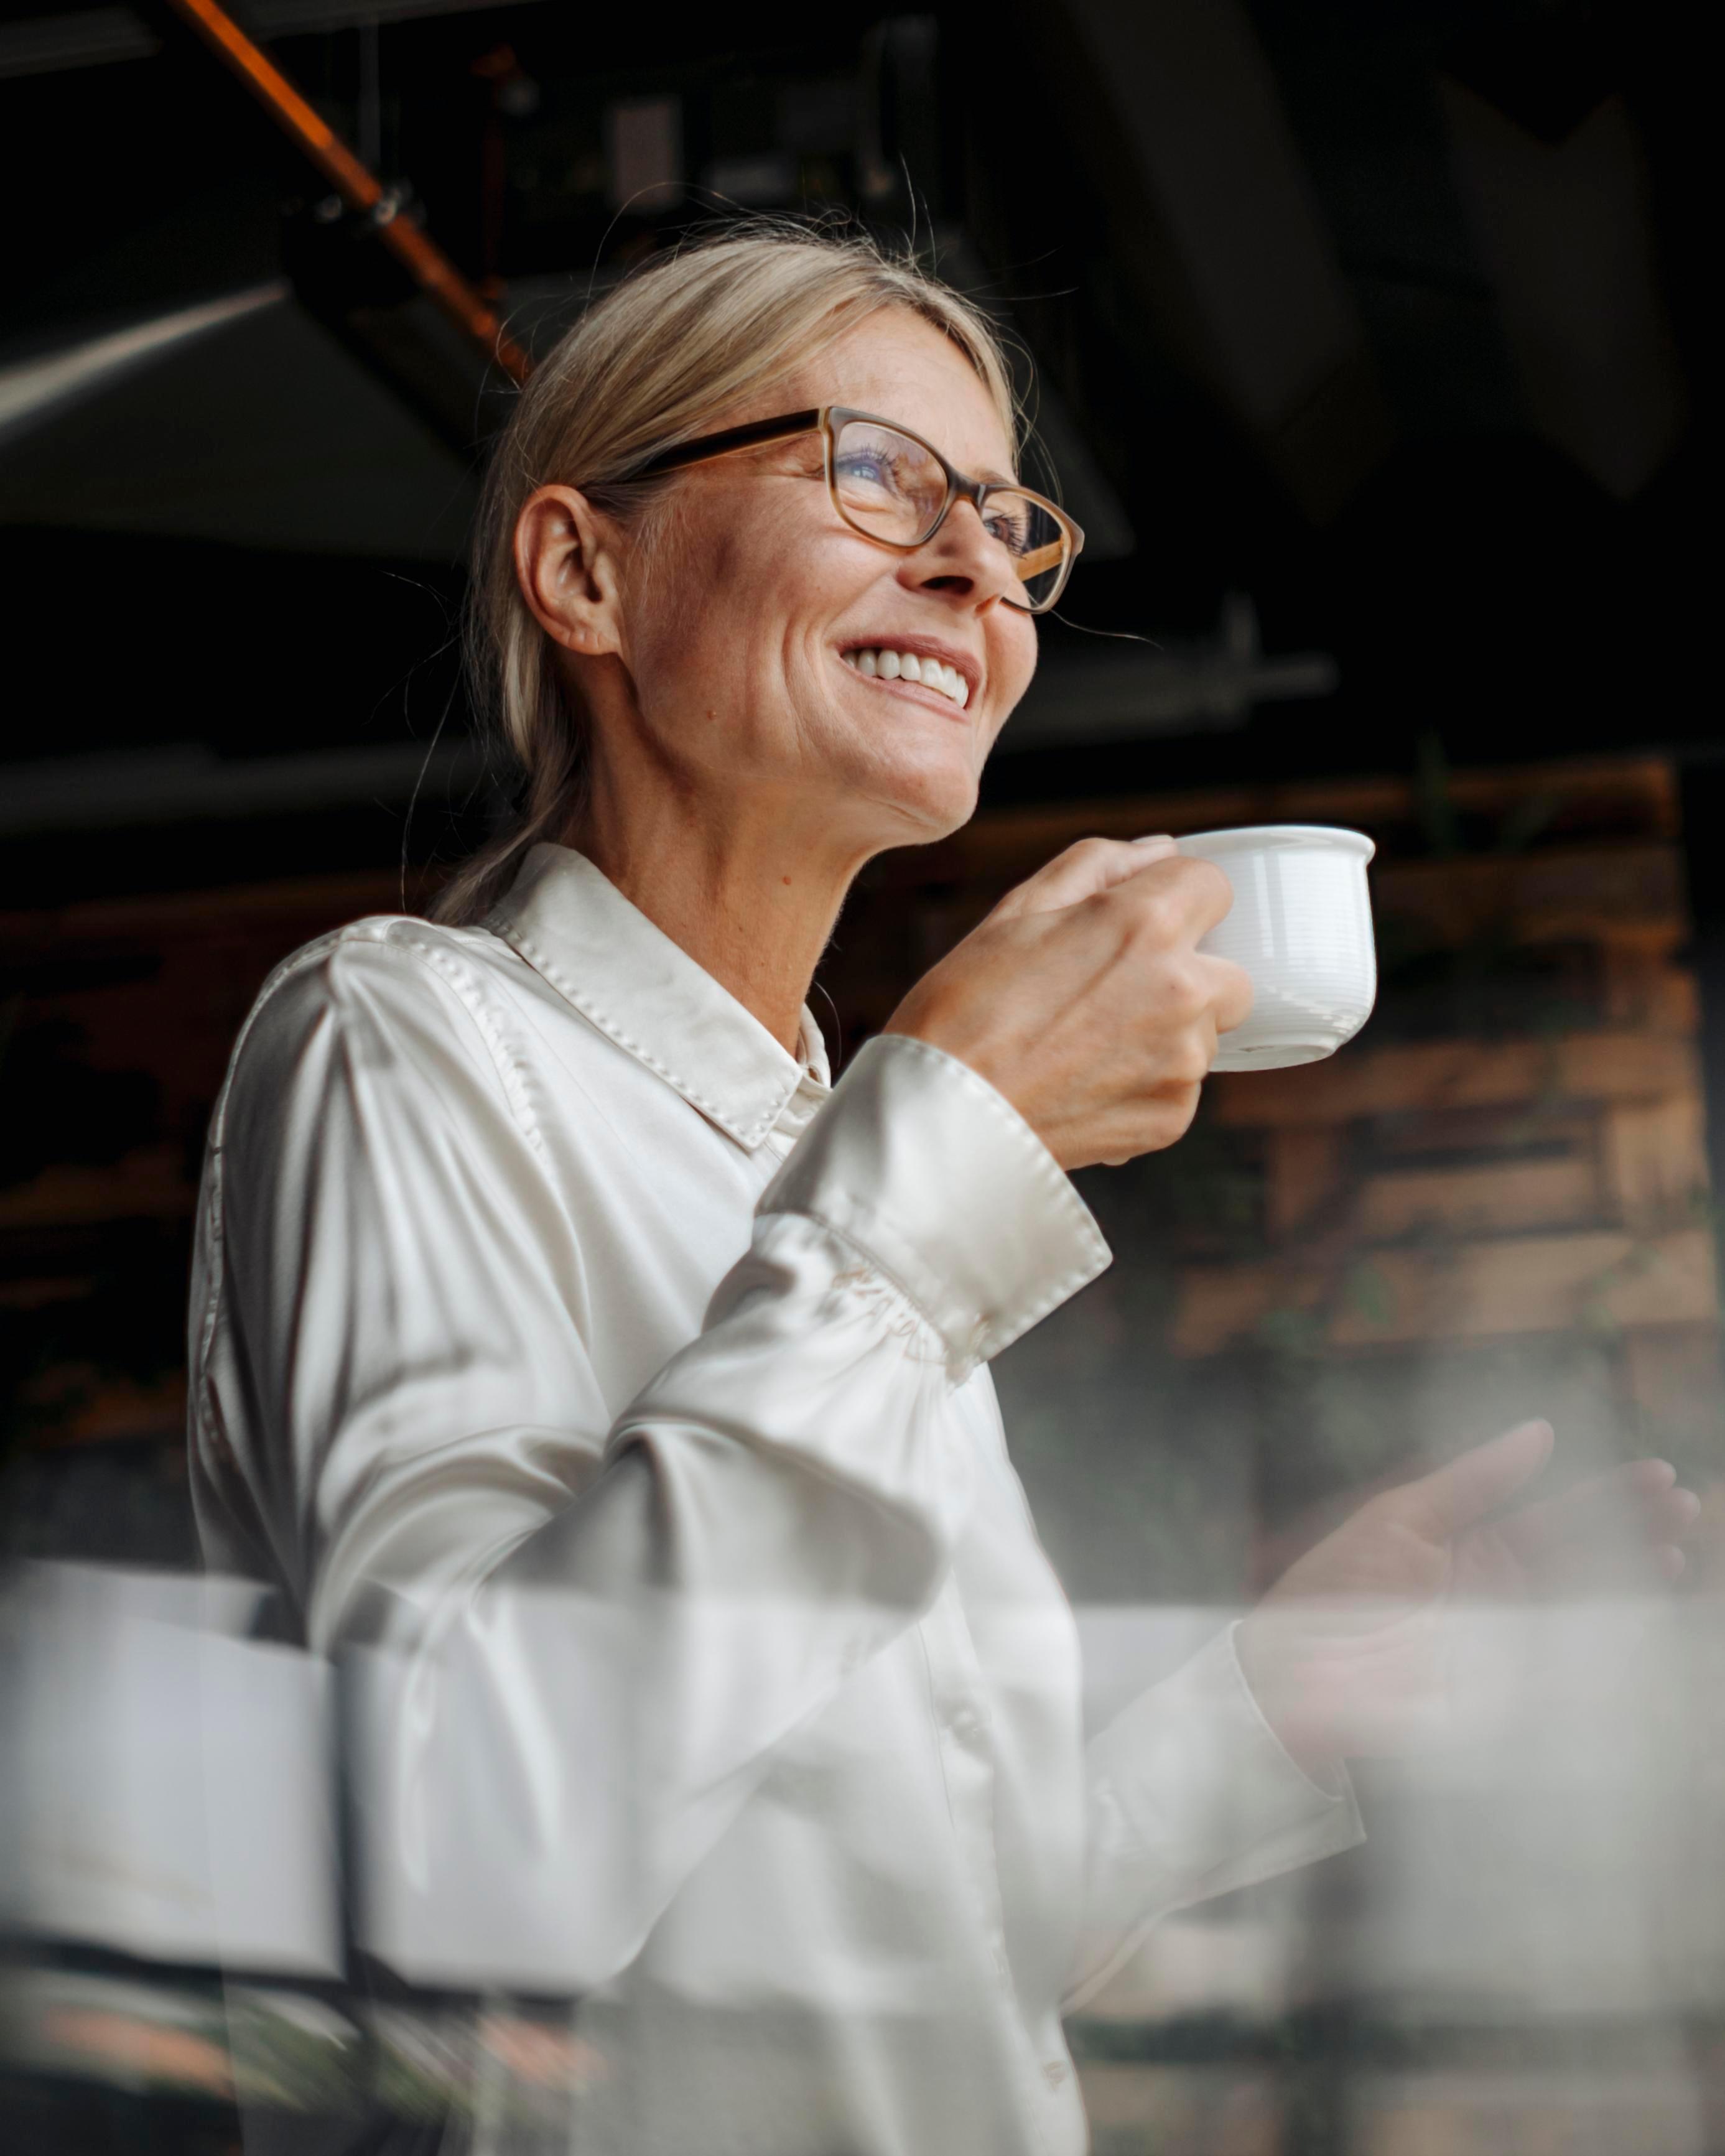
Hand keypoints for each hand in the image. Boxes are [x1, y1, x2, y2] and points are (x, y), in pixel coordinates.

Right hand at [883, 836, 1252, 1168]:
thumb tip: (1159, 852)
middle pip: (1231, 970)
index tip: (1138, 923)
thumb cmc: (962, 1010)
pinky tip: (1084, 1083)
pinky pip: (1180, 1087)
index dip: (1174, 898)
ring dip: (1166, 1033)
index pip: (1213, 885)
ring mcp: (1183, 1062)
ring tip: (1085, 1044)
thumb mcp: (1017, 911)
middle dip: (1188, 974)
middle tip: (1112, 992)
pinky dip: (1145, 1084)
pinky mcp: (1173, 1119)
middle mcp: (1183, 992)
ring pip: (1205, 1034)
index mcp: (1148, 925)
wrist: (939, 1118)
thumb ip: (1098, 865)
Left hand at [1235, 1422, 1700, 1773]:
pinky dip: (1609, 1643)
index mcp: (1475, 1544)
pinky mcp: (1507, 1690)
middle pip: (1585, 1558)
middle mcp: (1501, 1591)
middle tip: (1685, 1505)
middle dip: (1636, 1531)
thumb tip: (1541, 1431)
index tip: (1659, 1473)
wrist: (1295, 1673)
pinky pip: (1569, 1665)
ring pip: (1587, 1606)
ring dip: (1633, 1579)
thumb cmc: (1334, 1588)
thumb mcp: (1401, 1519)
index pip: (1558, 1514)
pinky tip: (1642, 1612)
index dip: (1609, 1495)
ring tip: (1676, 1551)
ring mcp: (1508, 1642)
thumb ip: (1474, 1480)